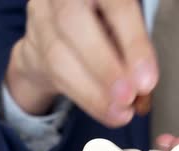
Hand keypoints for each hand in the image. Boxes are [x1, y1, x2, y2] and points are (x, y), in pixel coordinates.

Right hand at [5, 0, 157, 125]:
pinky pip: (55, 74)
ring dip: (93, 91)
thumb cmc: (102, 23)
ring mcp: (42, 14)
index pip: (116, 5)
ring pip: (59, 54)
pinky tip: (107, 112)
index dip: (133, 42)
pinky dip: (85, 97)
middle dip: (104, 65)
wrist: (57, 31)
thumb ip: (133, 48)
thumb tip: (144, 84)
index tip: (147, 79)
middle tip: (128, 96)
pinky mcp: (31, 44)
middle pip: (73, 22)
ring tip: (120, 111)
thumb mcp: (124, 25)